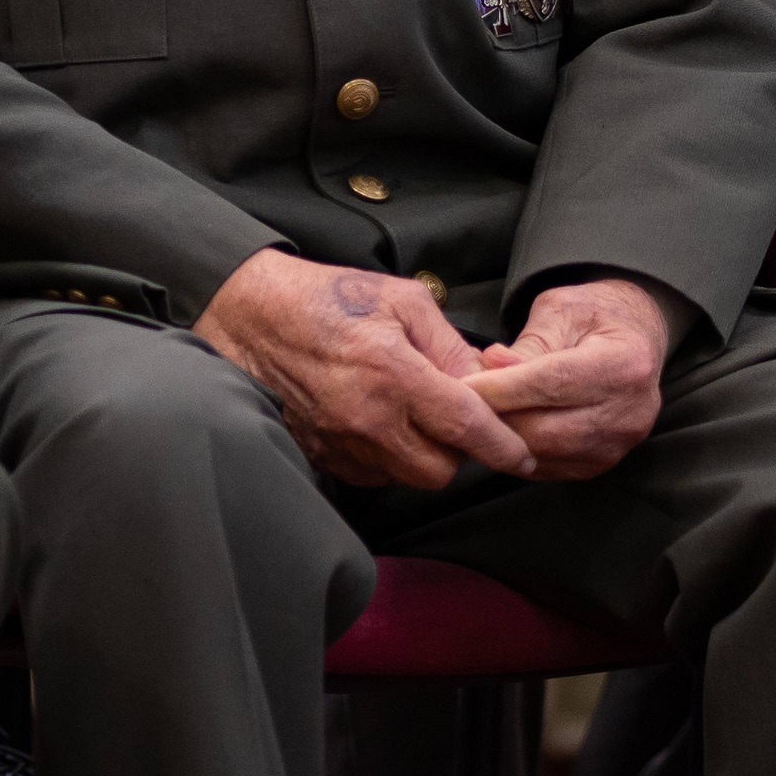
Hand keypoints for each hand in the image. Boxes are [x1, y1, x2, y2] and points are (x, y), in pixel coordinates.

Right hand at [192, 248, 534, 488]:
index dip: (502, 447)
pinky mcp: (320, 456)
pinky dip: (387, 457)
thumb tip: (484, 380)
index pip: (466, 428)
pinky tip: (379, 421)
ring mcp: (339, 443)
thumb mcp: (401, 299)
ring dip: (421, 455)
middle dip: (458, 452)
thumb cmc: (327, 299)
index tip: (523, 455)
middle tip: (454, 418)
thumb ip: (449, 344)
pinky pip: (373, 474)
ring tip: (411, 414)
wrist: (251, 316)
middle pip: (439, 470)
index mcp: (393, 374)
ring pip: (406, 477)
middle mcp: (366, 419)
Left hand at [468, 276, 676, 480]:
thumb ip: (527, 343)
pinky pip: (548, 467)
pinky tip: (501, 428)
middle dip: (496, 417)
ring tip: (477, 413)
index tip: (461, 386)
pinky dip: (517, 451)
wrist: (634, 339)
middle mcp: (630, 412)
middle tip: (460, 402)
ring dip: (502, 437)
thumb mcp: (560, 311)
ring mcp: (618, 444)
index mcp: (626, 363)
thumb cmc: (593, 316)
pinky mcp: (601, 464)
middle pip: (545, 429)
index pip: (553, 384)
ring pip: (542, 453)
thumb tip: (490, 367)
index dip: (502, 388)